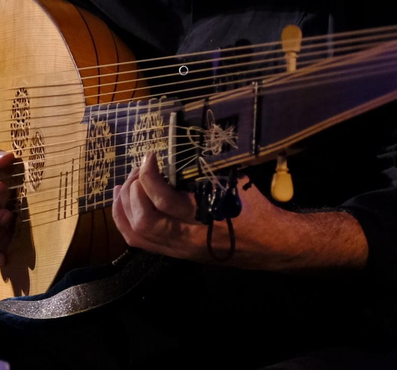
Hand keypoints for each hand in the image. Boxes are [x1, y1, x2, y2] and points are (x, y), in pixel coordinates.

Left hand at [112, 153, 363, 269]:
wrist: (272, 245)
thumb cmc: (257, 210)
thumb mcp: (238, 184)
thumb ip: (210, 168)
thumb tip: (187, 143)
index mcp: (205, 220)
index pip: (164, 202)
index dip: (150, 176)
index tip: (151, 156)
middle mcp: (188, 240)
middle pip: (143, 222)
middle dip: (135, 191)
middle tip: (140, 170)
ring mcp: (179, 250)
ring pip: (136, 235)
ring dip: (124, 207)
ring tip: (126, 184)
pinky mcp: (175, 253)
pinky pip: (140, 242)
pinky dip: (126, 220)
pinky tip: (127, 202)